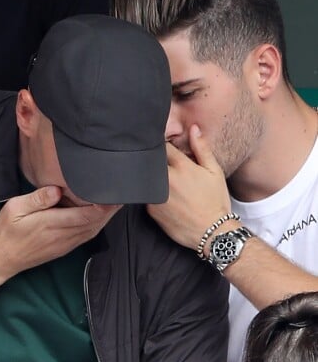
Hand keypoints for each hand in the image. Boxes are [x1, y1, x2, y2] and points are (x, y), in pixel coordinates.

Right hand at [0, 186, 120, 290]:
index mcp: (51, 224)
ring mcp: (64, 244)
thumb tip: (57, 190)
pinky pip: (86, 236)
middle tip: (123, 193)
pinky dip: (97, 225)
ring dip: (106, 217)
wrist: (1, 259)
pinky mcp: (63, 248)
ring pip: (93, 230)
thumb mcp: (15, 208)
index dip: (103, 205)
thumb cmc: (6, 231)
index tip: (113, 191)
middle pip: (94, 222)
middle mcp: (62, 236)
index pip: (85, 215)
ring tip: (117, 202)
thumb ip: (37, 199)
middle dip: (110, 209)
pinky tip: (101, 216)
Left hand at [147, 125, 230, 250]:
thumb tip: (193, 128)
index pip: (162, 147)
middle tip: (159, 162)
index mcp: (181, 167)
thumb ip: (202, 149)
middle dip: (153, 160)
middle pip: (151, 162)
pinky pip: (146, 195)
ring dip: (150, 177)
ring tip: (164, 182)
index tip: (161, 144)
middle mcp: (166, 180)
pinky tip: (161, 196)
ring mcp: (156, 196)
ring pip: (146, 179)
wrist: (212, 232)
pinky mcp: (150, 210)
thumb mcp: (214, 172)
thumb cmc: (215, 200)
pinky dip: (150, 193)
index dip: (161, 143)